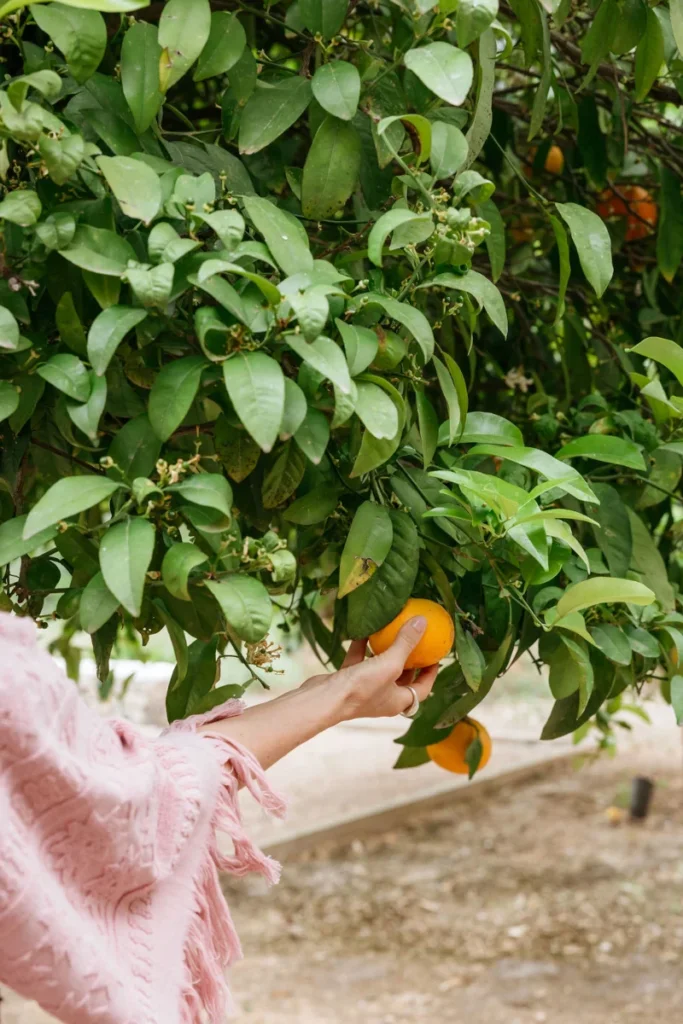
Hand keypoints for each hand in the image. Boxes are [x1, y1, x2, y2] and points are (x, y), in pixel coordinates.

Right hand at [302, 616, 439, 722]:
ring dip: (386, 652)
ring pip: (380, 669)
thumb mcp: (390, 664)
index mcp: (399, 701)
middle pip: (402, 679)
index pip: (423, 689)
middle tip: (417, 642)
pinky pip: (360, 661)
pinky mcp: (348, 680)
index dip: (431, 674)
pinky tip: (365, 630)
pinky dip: (363, 647)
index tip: (435, 656)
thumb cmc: (362, 688)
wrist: (324, 699)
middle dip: (410, 662)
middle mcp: (383, 698)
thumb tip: (423, 622)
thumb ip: (406, 643)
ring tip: (393, 633)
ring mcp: (365, 689)